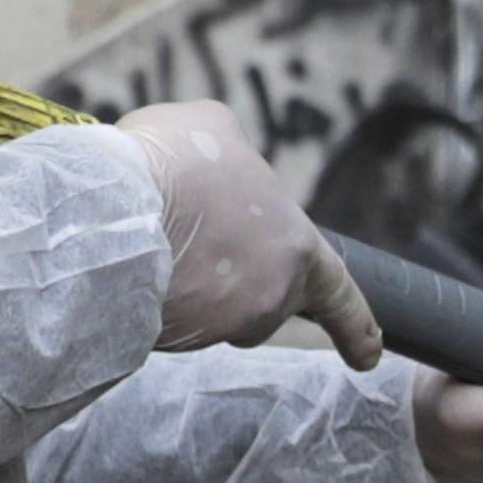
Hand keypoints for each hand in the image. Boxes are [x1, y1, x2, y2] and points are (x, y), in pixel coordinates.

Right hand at [110, 101, 380, 362]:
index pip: (337, 292)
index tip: (370, 354)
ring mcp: (225, 325)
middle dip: (233, 284)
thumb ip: (234, 157)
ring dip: (189, 288)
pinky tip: (131, 264)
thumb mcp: (213, 128)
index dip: (355, 325)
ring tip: (150, 239)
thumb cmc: (169, 161)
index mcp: (297, 244)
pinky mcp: (181, 344)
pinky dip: (155, 298)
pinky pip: (172, 323)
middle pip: (259, 301)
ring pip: (212, 315)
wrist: (112, 209)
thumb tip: (223, 168)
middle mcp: (272, 295)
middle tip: (193, 247)